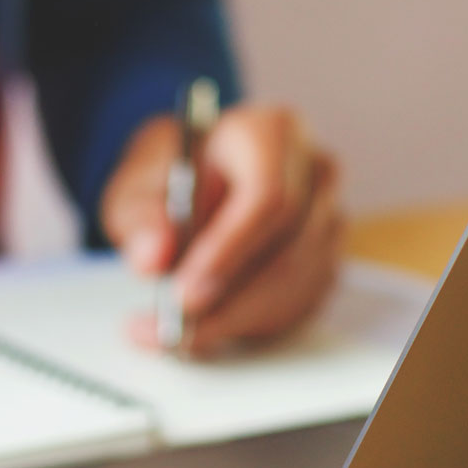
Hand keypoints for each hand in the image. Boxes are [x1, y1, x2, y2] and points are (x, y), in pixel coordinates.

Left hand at [100, 104, 343, 355]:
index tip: (184, 294)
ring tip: (173, 333)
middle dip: (227, 303)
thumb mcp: (137, 185)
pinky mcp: (328, 257)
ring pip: (297, 284)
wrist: (194, 177)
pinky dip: (254, 326)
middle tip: (169, 331)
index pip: (267, 197)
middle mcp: (314, 171)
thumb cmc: (171, 174)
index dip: (227, 252)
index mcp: (271, 133)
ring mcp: (330, 216)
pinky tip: (210, 327)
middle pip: (288, 249)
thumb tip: (152, 258)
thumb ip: (140, 218)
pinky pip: (302, 303)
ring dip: (236, 321)